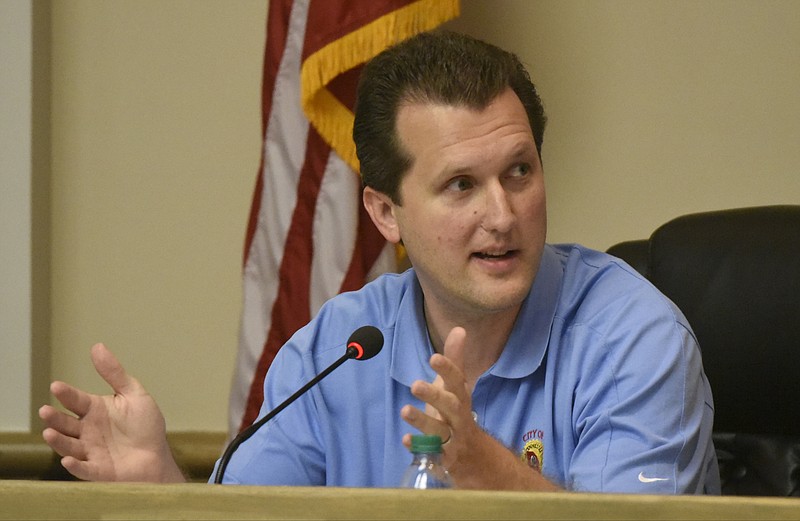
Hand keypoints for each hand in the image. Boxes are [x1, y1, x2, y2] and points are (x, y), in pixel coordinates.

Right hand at [39, 343, 184, 481]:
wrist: (157, 456)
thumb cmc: (145, 426)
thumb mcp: (133, 394)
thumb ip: (114, 373)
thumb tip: (97, 346)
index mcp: (95, 410)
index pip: (76, 400)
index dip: (66, 394)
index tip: (56, 386)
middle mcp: (88, 431)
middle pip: (66, 424)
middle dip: (55, 418)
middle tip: (45, 411)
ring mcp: (91, 451)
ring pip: (69, 446)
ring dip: (58, 440)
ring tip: (49, 432)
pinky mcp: (98, 470)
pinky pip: (84, 469)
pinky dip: (75, 465)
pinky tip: (68, 459)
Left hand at [401, 327, 479, 471]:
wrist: (474, 454)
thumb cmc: (457, 411)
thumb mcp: (457, 386)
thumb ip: (455, 359)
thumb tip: (459, 329)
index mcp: (461, 396)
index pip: (457, 381)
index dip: (447, 369)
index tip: (434, 357)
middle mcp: (459, 416)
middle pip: (450, 406)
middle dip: (434, 395)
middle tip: (414, 384)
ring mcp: (453, 438)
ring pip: (439, 430)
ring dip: (422, 421)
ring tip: (404, 410)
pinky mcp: (444, 458)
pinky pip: (432, 454)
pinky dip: (419, 448)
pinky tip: (406, 440)